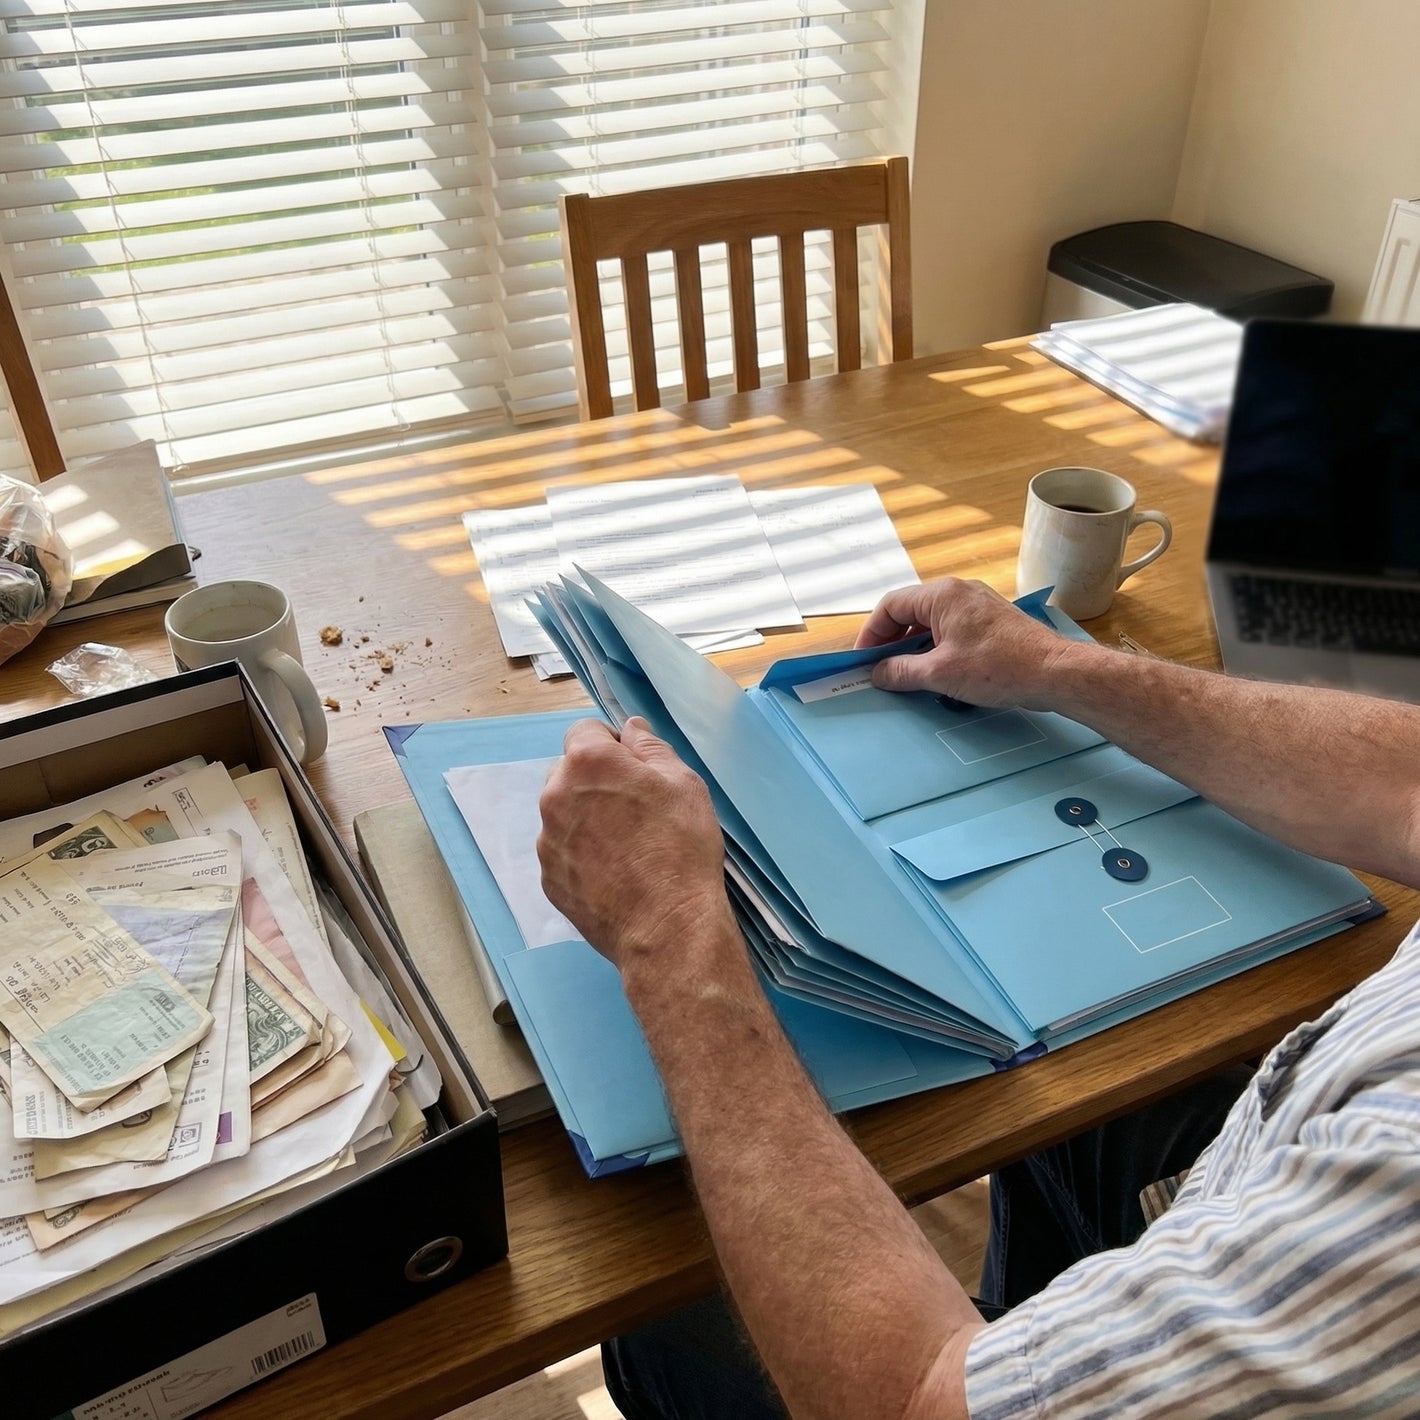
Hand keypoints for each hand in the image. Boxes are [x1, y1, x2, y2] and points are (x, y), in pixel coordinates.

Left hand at [537, 717, 732, 971]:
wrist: (666, 926)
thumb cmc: (681, 848)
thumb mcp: (683, 784)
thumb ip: (650, 748)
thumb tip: (630, 729)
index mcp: (587, 763)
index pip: (586, 731)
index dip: (613, 745)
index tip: (637, 769)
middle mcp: (555, 796)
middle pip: (569, 772)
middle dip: (595, 781)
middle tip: (635, 809)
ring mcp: (547, 841)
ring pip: (564, 814)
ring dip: (587, 819)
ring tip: (627, 848)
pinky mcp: (549, 878)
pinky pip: (564, 852)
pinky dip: (582, 855)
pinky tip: (615, 874)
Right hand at [854, 577, 1079, 707]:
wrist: (1054, 672)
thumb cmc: (998, 668)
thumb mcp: (940, 673)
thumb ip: (901, 672)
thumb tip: (877, 674)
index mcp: (942, 595)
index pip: (891, 606)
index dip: (871, 634)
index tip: (863, 660)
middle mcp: (959, 591)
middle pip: (910, 611)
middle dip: (891, 641)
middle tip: (880, 668)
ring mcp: (977, 605)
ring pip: (931, 622)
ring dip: (914, 647)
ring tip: (905, 674)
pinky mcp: (991, 621)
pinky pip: (951, 629)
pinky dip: (936, 648)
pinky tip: (936, 671)